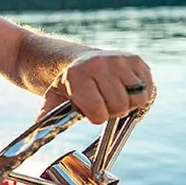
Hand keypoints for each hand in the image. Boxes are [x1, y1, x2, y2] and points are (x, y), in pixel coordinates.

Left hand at [36, 50, 153, 123]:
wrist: (82, 60)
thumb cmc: (71, 84)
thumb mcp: (56, 96)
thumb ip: (48, 112)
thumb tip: (37, 125)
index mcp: (77, 76)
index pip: (98, 112)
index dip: (96, 117)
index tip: (92, 111)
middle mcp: (98, 65)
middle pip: (119, 106)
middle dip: (112, 111)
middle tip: (104, 103)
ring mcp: (118, 61)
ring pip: (136, 98)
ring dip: (128, 103)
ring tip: (115, 96)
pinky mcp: (134, 59)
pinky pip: (147, 88)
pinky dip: (140, 93)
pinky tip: (126, 89)